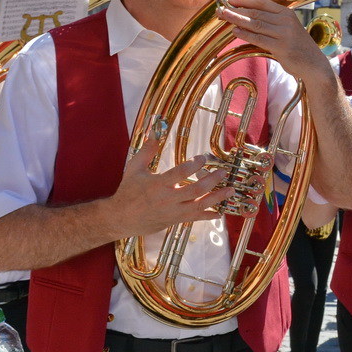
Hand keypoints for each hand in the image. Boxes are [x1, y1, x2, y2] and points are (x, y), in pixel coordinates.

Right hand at [112, 139, 231, 239]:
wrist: (121, 219)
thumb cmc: (128, 191)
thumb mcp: (134, 168)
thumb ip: (147, 150)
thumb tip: (155, 131)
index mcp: (157, 185)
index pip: (180, 173)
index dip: (194, 165)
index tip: (203, 158)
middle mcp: (167, 199)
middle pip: (195, 190)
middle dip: (212, 180)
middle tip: (223, 172)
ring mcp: (173, 212)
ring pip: (199, 205)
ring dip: (217, 197)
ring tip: (231, 189)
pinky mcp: (176, 220)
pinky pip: (195, 218)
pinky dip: (209, 215)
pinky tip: (220, 212)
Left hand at [218, 0, 328, 82]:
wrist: (313, 64)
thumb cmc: (297, 47)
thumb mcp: (287, 29)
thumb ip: (271, 21)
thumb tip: (246, 16)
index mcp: (286, 13)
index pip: (262, 2)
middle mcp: (286, 21)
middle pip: (257, 12)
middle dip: (237, 9)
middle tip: (222, 7)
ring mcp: (284, 34)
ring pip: (256, 24)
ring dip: (238, 19)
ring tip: (224, 16)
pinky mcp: (281, 47)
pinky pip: (259, 39)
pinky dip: (246, 34)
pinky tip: (236, 31)